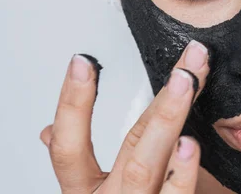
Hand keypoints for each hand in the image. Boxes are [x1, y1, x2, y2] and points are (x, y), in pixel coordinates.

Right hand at [40, 41, 208, 192]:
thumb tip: (48, 131)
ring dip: (170, 123)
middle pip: (132, 153)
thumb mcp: (84, 193)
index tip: (82, 60)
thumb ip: (74, 163)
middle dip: (160, 107)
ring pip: (151, 168)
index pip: (67, 149)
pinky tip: (191, 145)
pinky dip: (183, 175)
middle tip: (183, 69)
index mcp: (84, 191)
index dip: (72, 105)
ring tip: (186, 86)